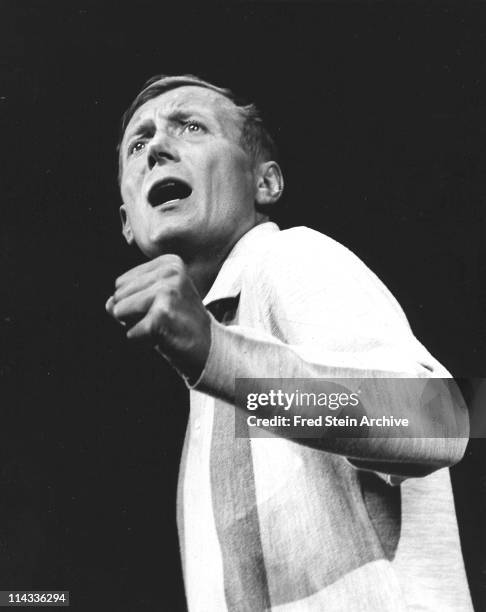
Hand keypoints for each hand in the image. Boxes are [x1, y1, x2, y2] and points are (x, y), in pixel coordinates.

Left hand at [106, 254, 210, 380]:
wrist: (210, 348)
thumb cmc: (179, 324)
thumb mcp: (154, 302)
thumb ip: (126, 298)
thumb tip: (109, 304)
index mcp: (169, 263)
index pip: (121, 283)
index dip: (134, 302)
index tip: (162, 309)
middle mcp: (169, 272)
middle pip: (118, 295)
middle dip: (133, 314)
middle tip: (163, 320)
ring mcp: (167, 292)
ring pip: (119, 310)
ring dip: (136, 326)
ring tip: (163, 327)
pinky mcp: (162, 315)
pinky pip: (130, 332)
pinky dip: (142, 341)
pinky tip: (164, 338)